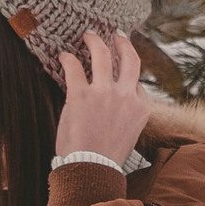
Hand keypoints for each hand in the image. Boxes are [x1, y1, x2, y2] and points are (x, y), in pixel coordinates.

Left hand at [53, 31, 150, 165]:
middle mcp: (125, 96)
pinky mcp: (81, 94)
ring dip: (95, 41)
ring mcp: (104, 93)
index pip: (137, 82)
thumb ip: (126, 117)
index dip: (128, 72)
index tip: (123, 65)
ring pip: (103, 54)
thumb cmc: (105, 159)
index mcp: (140, 108)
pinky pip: (74, 67)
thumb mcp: (127, 136)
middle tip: (116, 36)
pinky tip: (64, 56)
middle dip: (122, 44)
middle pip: (129, 59)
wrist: (92, 170)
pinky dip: (68, 59)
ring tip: (88, 35)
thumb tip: (116, 108)